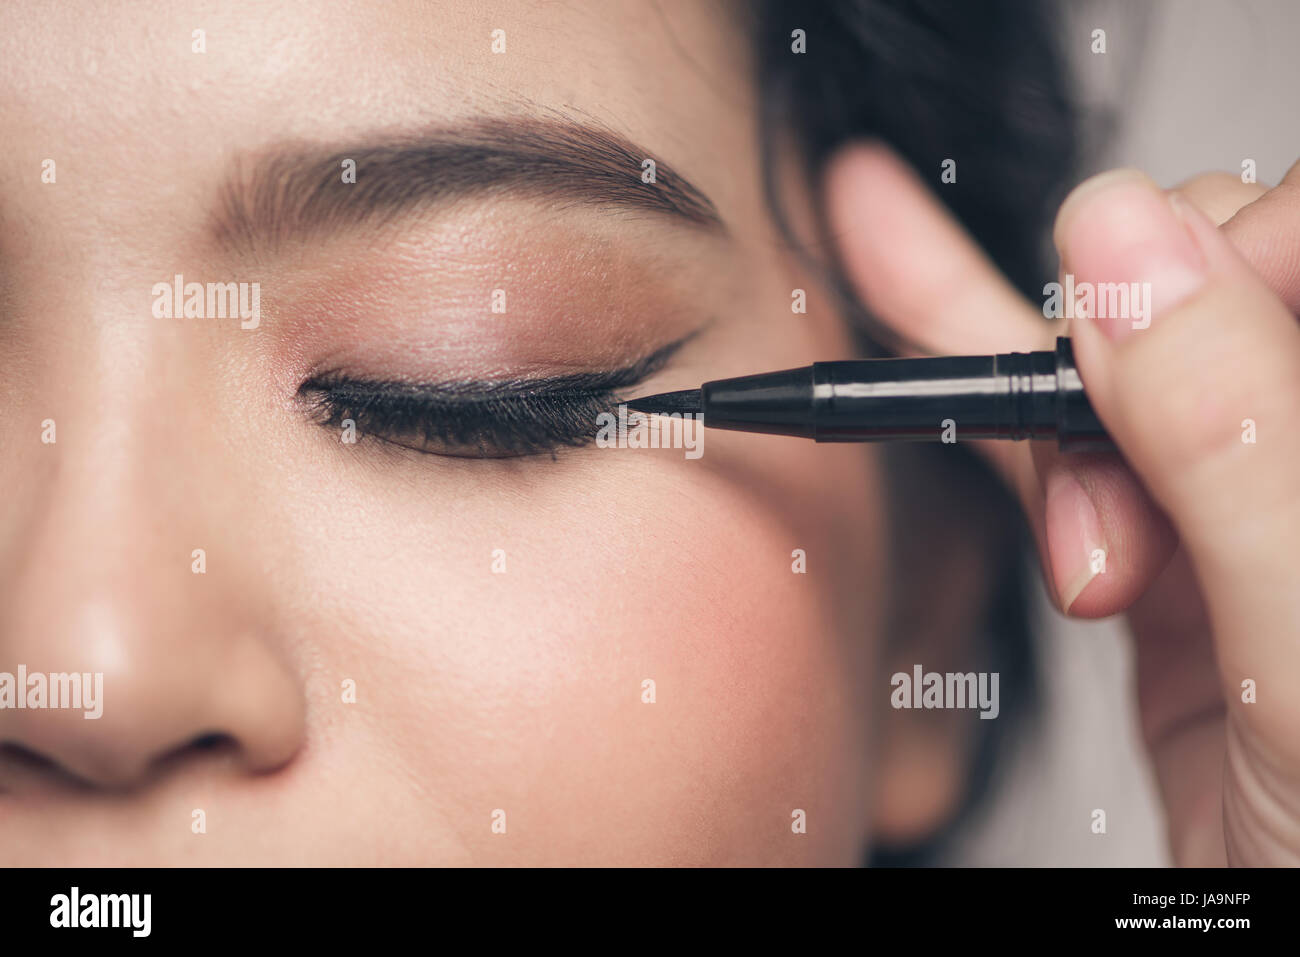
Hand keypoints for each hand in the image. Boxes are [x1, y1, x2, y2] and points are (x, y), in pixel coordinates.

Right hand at [825, 145, 1299, 864]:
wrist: (1298, 942)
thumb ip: (1232, 436)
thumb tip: (1130, 249)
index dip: (1224, 252)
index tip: (1143, 333)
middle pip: (1195, 285)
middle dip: (1124, 372)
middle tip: (1123, 506)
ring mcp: (1231, 493)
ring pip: (1104, 358)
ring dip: (1045, 434)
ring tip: (1084, 569)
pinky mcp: (1153, 549)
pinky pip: (1046, 434)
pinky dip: (959, 361)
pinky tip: (889, 252)